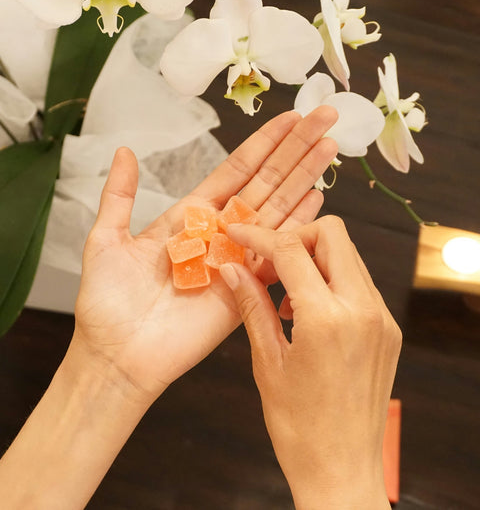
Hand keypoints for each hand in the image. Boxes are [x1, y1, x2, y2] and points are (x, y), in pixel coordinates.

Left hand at [73, 106, 337, 404]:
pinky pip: (276, 255)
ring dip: (304, 179)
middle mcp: (219, 234)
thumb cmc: (106, 302)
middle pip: (265, 183)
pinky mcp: (246, 289)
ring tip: (329, 148)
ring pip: (277, 212)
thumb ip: (120, 195)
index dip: (263, 144)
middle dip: (295, 150)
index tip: (289, 118)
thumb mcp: (106, 239)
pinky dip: (298, 228)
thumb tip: (124, 151)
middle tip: (324, 117)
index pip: (235, 171)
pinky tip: (318, 201)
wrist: (118, 355)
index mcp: (189, 218)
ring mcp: (236, 259)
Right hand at [219, 217, 401, 508]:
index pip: (291, 250)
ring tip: (282, 289)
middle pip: (332, 235)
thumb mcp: (267, 362)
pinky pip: (359, 283)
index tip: (238, 235)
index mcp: (328, 319)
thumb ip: (251, 306)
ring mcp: (381, 318)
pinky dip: (330, 280)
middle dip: (294, 238)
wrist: (342, 470)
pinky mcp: (388, 329)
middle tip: (266, 264)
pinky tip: (306, 308)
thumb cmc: (300, 427)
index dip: (259, 236)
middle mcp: (363, 310)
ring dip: (313, 258)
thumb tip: (232, 270)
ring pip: (348, 255)